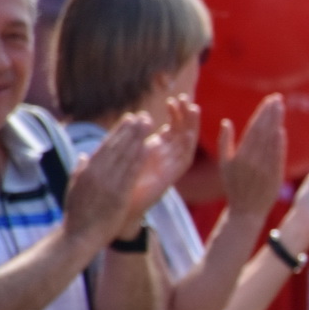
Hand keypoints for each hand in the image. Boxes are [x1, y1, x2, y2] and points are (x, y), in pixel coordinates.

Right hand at [63, 112, 152, 245]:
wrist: (79, 236)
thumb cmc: (77, 214)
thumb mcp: (75, 188)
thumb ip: (80, 170)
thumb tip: (84, 155)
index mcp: (87, 170)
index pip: (105, 146)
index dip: (118, 131)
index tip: (128, 119)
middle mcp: (97, 173)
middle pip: (116, 146)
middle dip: (130, 130)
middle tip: (142, 116)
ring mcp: (108, 183)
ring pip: (125, 155)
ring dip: (137, 137)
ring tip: (148, 124)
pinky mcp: (119, 194)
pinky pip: (132, 172)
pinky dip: (140, 157)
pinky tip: (149, 145)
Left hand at [127, 96, 198, 217]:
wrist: (116, 210)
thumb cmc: (116, 186)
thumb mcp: (121, 158)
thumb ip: (127, 142)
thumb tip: (128, 122)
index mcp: (154, 153)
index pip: (170, 131)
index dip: (174, 116)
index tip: (173, 100)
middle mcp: (164, 159)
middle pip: (181, 134)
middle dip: (184, 117)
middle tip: (185, 99)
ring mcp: (168, 168)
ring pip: (185, 144)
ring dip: (190, 127)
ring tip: (193, 108)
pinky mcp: (169, 178)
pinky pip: (183, 160)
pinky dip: (185, 146)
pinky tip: (187, 132)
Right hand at [217, 94, 285, 217]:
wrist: (247, 210)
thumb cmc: (233, 186)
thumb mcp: (224, 164)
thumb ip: (224, 142)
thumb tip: (226, 122)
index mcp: (239, 155)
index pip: (253, 129)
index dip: (261, 114)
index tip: (267, 101)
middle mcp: (253, 160)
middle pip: (264, 131)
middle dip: (271, 113)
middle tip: (277, 98)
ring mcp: (265, 167)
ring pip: (272, 140)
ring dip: (277, 122)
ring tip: (280, 107)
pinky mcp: (276, 174)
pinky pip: (278, 155)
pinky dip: (280, 142)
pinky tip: (281, 130)